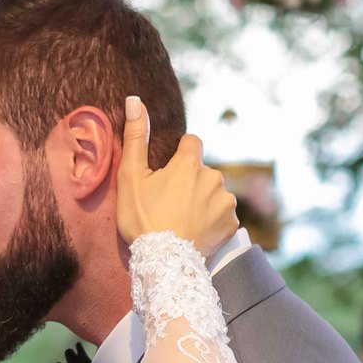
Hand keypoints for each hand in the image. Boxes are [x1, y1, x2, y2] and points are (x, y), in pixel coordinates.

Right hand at [116, 95, 237, 256]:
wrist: (162, 262)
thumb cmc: (142, 218)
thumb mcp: (131, 177)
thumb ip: (135, 136)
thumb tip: (134, 100)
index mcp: (190, 164)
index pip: (192, 143)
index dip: (179, 155)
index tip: (167, 174)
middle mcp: (214, 178)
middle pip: (202, 170)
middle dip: (190, 181)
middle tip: (169, 204)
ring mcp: (226, 203)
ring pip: (214, 192)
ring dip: (202, 200)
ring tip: (182, 219)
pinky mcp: (232, 225)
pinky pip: (223, 215)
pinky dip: (212, 220)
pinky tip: (195, 230)